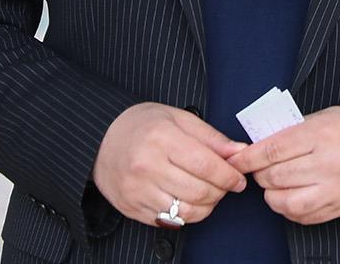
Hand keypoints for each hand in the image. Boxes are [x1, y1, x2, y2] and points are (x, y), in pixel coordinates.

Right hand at [92, 102, 248, 227]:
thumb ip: (211, 137)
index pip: (206, 165)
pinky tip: (189, 200)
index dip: (229, 175)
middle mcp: (147, 166)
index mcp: (161, 138)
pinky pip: (170, 221)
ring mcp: (137, 190)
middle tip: (225, 185)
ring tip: (209, 193)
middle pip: (199, 190)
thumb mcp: (178, 118)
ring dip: (207, 206)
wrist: (100, 139)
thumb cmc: (142, 125)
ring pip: (187, 211)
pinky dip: (187, 214)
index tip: (238, 178)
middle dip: (221, 191)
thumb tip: (239, 152)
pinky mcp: (132, 208)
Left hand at [226, 106, 339, 225]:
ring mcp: (333, 189)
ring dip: (272, 193)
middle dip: (260, 173)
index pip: (273, 150)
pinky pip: (301, 216)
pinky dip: (288, 208)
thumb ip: (289, 130)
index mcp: (322, 135)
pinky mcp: (337, 207)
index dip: (248, 157)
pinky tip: (291, 195)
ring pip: (284, 201)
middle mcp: (328, 164)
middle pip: (275, 176)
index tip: (235, 160)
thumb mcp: (322, 117)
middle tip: (260, 168)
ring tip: (276, 183)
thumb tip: (255, 144)